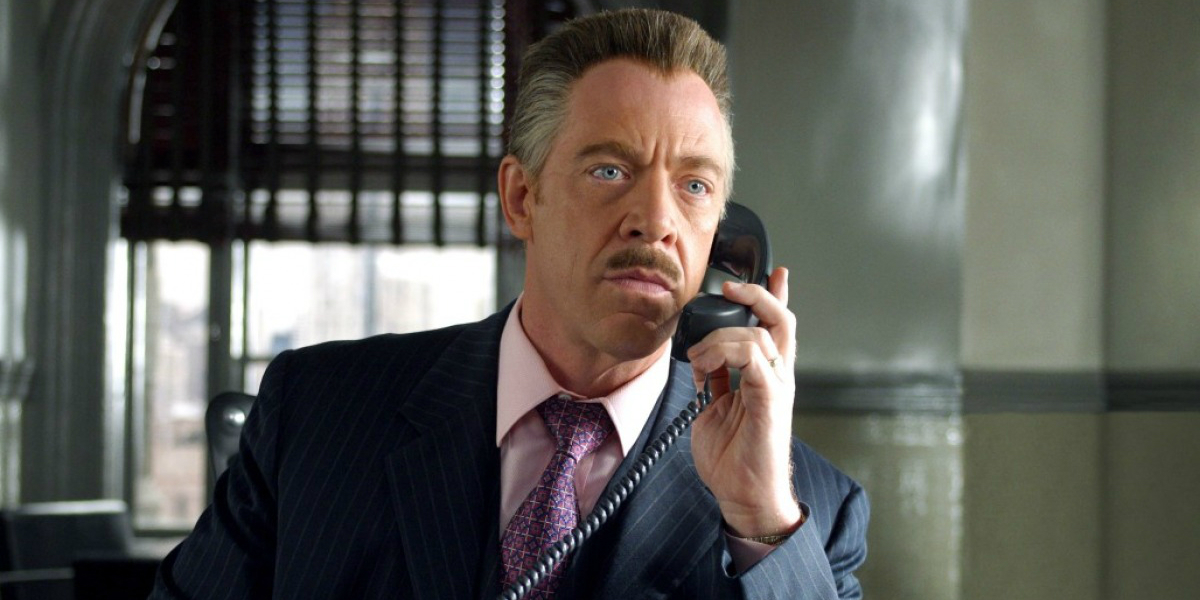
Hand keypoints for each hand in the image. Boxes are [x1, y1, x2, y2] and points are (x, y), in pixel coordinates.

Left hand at [686, 266, 801, 537]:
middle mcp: (775, 377)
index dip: (774, 297)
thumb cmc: (732, 458)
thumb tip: (701, 357)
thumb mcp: (715, 407)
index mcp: (765, 376)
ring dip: (721, 337)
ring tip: (699, 359)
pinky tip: (708, 369)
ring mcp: (776, 388)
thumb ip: (715, 379)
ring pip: (761, 335)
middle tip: (731, 287)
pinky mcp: (770, 401)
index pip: (775, 328)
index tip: (773, 273)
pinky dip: (726, 354)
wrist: (743, 495)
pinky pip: (755, 360)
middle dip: (758, 295)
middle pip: (781, 321)